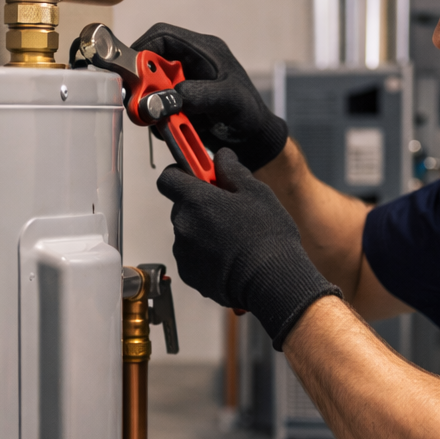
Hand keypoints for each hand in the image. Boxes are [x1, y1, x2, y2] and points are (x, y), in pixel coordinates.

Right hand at [132, 22, 287, 172]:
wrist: (253, 140)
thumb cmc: (249, 115)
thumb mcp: (229, 101)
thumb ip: (198, 96)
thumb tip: (166, 97)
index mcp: (205, 50)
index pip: (163, 36)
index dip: (143, 49)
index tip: (131, 72)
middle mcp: (192, 62)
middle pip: (152, 62)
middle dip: (144, 84)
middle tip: (142, 103)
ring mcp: (185, 83)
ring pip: (152, 86)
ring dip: (151, 105)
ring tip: (164, 121)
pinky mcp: (180, 102)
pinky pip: (159, 105)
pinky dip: (159, 118)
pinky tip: (172, 129)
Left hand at [157, 149, 341, 349]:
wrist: (271, 281)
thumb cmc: (267, 237)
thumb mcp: (256, 192)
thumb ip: (232, 169)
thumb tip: (221, 157)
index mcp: (196, 199)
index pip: (168, 178)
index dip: (182, 174)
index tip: (198, 174)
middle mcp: (183, 225)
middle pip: (181, 206)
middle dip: (199, 204)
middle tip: (227, 209)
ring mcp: (184, 252)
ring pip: (188, 232)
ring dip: (203, 231)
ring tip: (233, 239)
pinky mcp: (189, 274)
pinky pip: (192, 257)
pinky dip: (205, 255)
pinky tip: (229, 257)